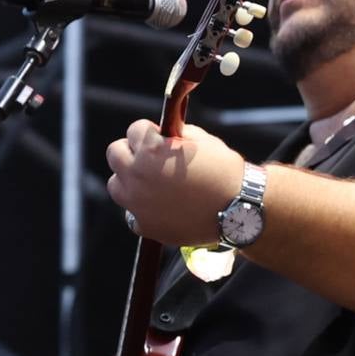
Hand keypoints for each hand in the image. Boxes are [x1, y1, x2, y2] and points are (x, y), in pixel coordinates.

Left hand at [104, 119, 247, 248]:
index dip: (151, 132)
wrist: (240, 209)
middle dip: (132, 152)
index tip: (161, 138)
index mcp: (150, 149)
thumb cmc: (224, 171)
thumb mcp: (201, 140)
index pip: (134, 129)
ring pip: (117, 185)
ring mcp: (137, 203)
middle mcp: (137, 175)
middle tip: (152, 159)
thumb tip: (162, 134)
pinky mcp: (144, 226)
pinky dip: (143, 209)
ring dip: (131, 181)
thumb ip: (174, 136)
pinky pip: (132, 214)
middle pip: (115, 153)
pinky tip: (163, 207)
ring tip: (154, 184)